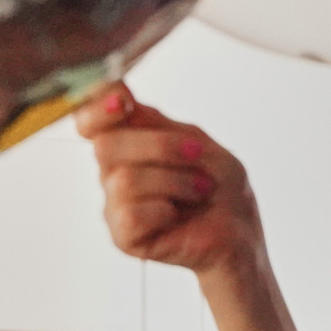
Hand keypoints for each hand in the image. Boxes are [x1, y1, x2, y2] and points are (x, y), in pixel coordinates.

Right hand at [73, 87, 258, 277]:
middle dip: (160, 146)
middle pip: (106, 145)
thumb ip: (155, 121)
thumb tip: (118, 93)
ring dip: (175, 181)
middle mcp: (114, 172)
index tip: (122, 100)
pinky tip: (178, 216)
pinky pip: (130, 214)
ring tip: (200, 190)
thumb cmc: (221, 185)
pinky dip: (164, 211)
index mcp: (128, 143)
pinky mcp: (123, 236)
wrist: (241, 230)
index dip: (96, 107)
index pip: (89, 121)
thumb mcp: (196, 140)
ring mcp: (115, 205)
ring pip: (124, 180)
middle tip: (197, 154)